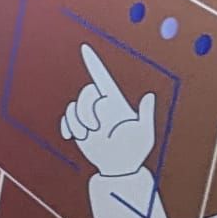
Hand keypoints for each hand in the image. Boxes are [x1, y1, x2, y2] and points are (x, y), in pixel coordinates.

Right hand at [59, 43, 155, 176]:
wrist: (120, 168)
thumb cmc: (135, 151)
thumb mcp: (145, 132)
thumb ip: (146, 114)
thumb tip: (150, 96)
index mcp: (115, 103)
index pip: (103, 78)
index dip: (94, 63)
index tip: (85, 48)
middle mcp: (101, 107)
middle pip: (86, 94)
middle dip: (87, 110)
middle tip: (95, 128)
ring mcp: (89, 118)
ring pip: (73, 108)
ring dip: (79, 123)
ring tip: (88, 137)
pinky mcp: (79, 129)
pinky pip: (66, 120)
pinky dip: (68, 127)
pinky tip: (73, 137)